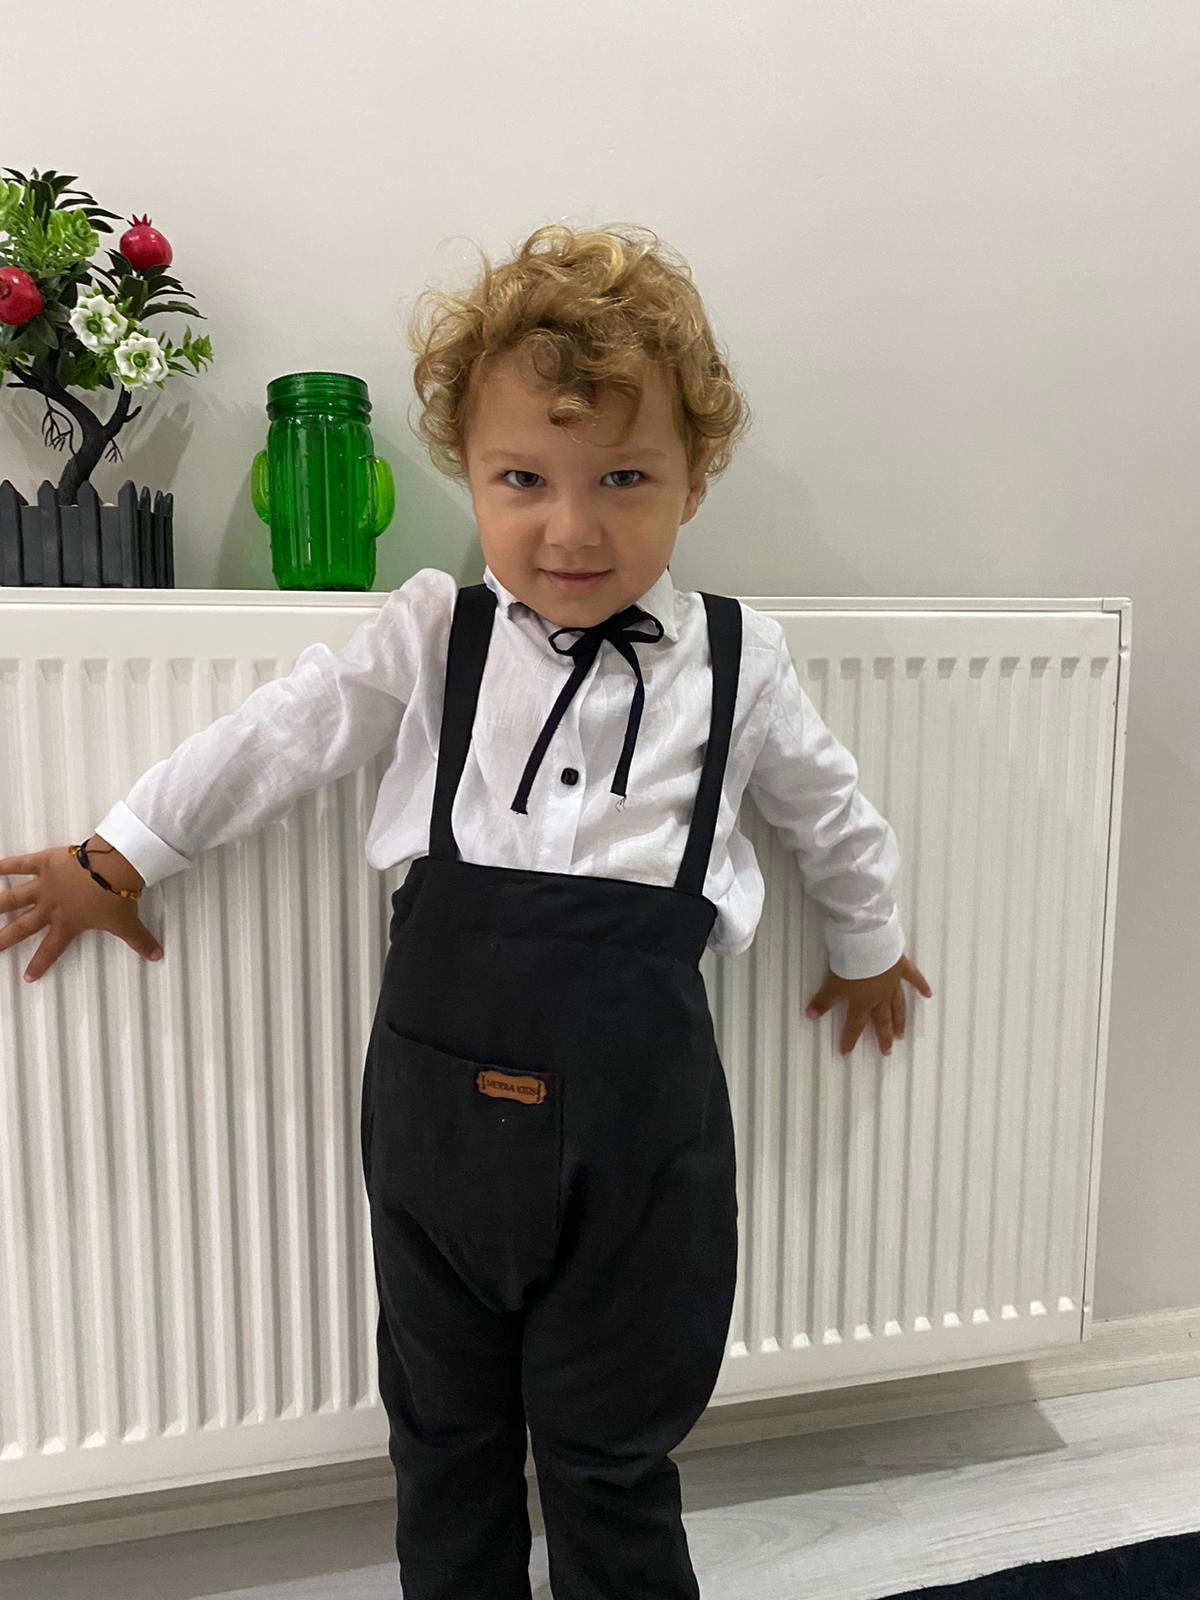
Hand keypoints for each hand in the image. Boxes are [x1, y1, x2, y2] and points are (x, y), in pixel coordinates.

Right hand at [0, 842, 160, 982]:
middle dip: (2, 940)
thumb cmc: (118, 896)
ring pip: (11, 898)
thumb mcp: (129, 923)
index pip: (51, 949)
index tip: (27, 977)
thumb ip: (141, 942)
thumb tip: (158, 956)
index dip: (39, 964)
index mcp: (68, 924)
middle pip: (21, 927)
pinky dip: (3, 865)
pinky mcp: (45, 863)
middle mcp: (50, 907)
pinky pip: (20, 864)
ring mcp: (45, 885)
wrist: (114, 868)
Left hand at [805, 952, 932, 1057]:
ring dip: (900, 1020)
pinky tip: (928, 994)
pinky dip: (921, 986)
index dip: (849, 1039)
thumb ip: (823, 1000)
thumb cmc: (851, 964)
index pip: (855, 1025)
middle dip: (883, 1036)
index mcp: (862, 1002)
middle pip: (882, 1020)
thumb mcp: (832, 984)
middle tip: (887, 1051)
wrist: (870, 943)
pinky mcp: (901, 966)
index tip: (846, 1053)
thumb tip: (809, 1015)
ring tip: (902, 1034)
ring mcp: (893, 982)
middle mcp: (880, 996)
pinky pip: (914, 978)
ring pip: (898, 1006)